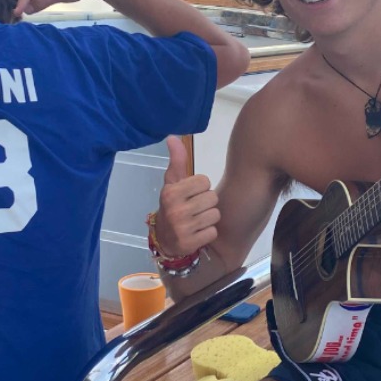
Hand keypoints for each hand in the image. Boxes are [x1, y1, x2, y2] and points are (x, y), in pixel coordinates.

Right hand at [155, 136, 219, 256]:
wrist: (165, 239)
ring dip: (209, 218)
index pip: (204, 181)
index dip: (201, 187)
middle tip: (195, 209)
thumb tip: (172, 137)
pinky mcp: (190, 243)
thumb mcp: (173, 183)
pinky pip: (213, 232)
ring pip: (215, 215)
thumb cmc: (173, 206)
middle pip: (212, 198)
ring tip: (197, 220)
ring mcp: (182, 228)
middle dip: (207, 203)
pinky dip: (208, 233)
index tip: (192, 194)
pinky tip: (198, 233)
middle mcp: (175, 210)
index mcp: (171, 193)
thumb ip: (177, 161)